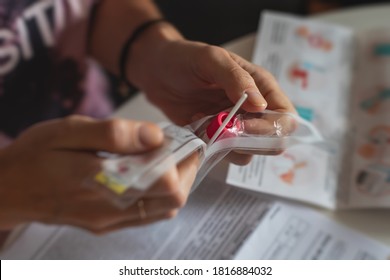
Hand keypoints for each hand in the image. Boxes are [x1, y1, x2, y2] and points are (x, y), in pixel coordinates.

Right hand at [0, 116, 198, 233]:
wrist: (9, 189)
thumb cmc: (35, 155)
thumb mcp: (69, 131)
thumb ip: (114, 134)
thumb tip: (155, 136)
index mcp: (103, 182)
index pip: (167, 183)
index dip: (183, 159)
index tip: (179, 138)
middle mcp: (111, 209)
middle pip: (173, 200)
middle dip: (184, 171)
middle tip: (175, 147)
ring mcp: (110, 221)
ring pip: (165, 210)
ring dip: (174, 183)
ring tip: (162, 157)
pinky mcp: (106, 224)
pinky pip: (148, 214)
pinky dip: (158, 194)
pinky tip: (147, 173)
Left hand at [127, 23, 295, 163]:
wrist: (158, 73)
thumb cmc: (185, 59)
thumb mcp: (211, 59)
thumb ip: (236, 79)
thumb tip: (260, 105)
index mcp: (261, 87)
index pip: (285, 117)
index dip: (270, 128)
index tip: (242, 125)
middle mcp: (254, 110)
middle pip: (273, 141)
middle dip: (251, 141)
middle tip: (223, 129)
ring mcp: (236, 127)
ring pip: (250, 152)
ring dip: (229, 145)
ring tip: (206, 123)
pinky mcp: (218, 138)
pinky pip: (226, 155)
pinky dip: (213, 148)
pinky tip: (198, 127)